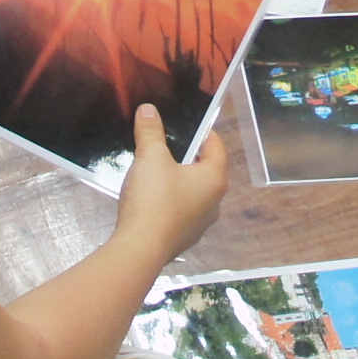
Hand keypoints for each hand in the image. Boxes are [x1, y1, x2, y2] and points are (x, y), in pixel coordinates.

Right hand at [110, 101, 226, 263]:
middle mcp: (214, 202)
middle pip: (206, 171)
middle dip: (189, 157)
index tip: (190, 125)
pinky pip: (181, 213)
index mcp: (214, 179)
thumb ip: (150, 132)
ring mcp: (200, 224)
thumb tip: (148, 109)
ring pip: (194, 194)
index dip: (204, 133)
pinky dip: (171, 203)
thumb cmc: (154, 198)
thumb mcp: (150, 158)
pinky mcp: (184, 239)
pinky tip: (151, 199)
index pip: (216, 147)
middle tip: (169, 145)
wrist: (141, 248)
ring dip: (180, 182)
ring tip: (157, 171)